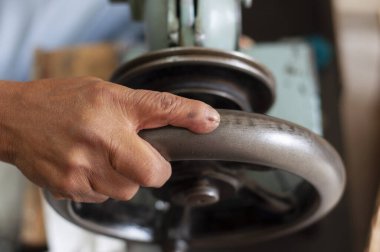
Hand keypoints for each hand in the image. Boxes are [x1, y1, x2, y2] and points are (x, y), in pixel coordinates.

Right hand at [0, 77, 219, 202]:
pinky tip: (89, 165)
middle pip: (150, 175)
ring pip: (128, 191)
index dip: (189, 120)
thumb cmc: (62, 102)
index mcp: (110, 110)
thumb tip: (199, 118)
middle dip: (152, 169)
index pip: (162, 111)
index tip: (207, 124)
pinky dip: (104, 185)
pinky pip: (105, 198)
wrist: (15, 119)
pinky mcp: (70, 189)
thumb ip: (151, 107)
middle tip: (138, 154)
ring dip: (126, 178)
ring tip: (106, 156)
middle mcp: (97, 141)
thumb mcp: (108, 93)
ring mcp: (82, 170)